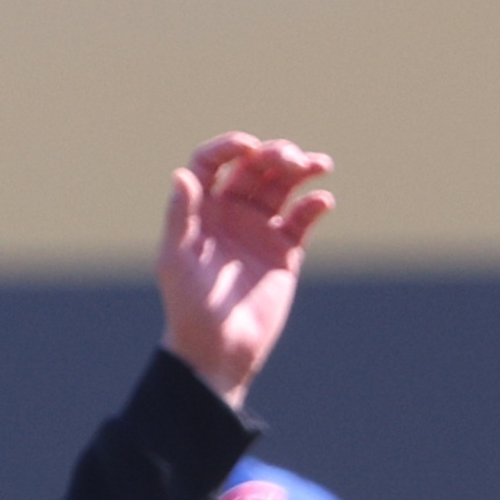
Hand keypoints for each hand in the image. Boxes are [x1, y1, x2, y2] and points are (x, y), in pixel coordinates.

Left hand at [154, 134, 333, 405]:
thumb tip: (181, 174)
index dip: (229, 148)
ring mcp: (259, 229)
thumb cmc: (189, 308)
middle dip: (275, 156)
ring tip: (320, 166)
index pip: (212, 164)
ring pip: (283, 186)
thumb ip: (180, 217)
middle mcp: (230, 214)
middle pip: (254, 168)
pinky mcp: (285, 250)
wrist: (219, 351)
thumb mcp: (177, 262)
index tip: (249, 148)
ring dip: (302, 169)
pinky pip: (303, 218)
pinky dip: (315, 205)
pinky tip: (323, 202)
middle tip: (292, 160)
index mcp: (200, 212)